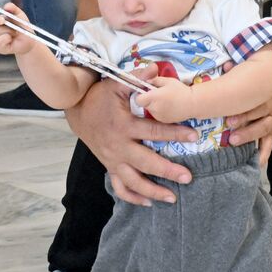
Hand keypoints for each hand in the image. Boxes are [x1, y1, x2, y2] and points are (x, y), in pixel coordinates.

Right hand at [0, 1, 36, 54]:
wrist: (28, 41)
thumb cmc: (21, 27)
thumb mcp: (19, 16)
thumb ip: (13, 9)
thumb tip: (6, 6)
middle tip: (2, 20)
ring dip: (8, 30)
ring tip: (14, 32)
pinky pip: (0, 40)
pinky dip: (8, 38)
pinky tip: (12, 39)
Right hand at [66, 79, 199, 205]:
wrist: (77, 112)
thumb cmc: (101, 97)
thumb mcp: (116, 83)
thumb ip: (137, 77)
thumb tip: (156, 68)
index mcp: (123, 125)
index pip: (153, 130)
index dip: (174, 132)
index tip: (194, 135)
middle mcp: (118, 146)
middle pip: (145, 162)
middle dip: (167, 171)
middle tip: (188, 177)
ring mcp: (113, 160)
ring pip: (133, 181)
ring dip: (152, 192)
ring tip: (173, 198)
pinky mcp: (109, 167)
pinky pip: (119, 187)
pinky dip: (133, 198)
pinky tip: (149, 203)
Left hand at [133, 77, 196, 122]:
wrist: (193, 104)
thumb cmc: (180, 90)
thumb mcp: (167, 80)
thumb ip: (154, 79)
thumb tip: (145, 80)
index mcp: (153, 97)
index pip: (138, 99)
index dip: (140, 94)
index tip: (146, 90)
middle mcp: (153, 108)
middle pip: (143, 104)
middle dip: (147, 99)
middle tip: (156, 94)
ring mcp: (157, 116)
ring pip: (149, 109)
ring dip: (152, 104)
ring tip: (164, 100)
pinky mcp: (162, 121)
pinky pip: (155, 114)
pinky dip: (158, 110)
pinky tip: (167, 106)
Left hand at [225, 67, 271, 151]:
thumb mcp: (271, 72)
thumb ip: (248, 69)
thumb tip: (226, 64)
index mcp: (270, 90)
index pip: (256, 95)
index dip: (244, 100)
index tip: (229, 103)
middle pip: (258, 112)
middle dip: (244, 119)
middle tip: (229, 124)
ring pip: (263, 128)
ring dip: (249, 135)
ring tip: (235, 141)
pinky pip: (270, 142)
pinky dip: (265, 152)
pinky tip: (258, 162)